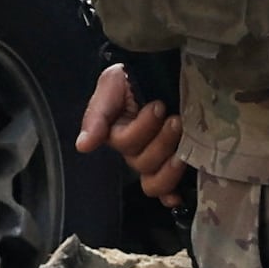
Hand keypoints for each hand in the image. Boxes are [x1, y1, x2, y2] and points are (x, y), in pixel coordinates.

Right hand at [79, 64, 183, 204]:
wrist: (164, 69)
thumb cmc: (135, 76)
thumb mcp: (111, 85)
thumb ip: (97, 115)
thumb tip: (84, 146)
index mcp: (119, 134)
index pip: (125, 144)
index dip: (142, 130)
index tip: (157, 106)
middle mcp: (136, 151)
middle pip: (142, 164)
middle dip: (161, 142)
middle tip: (175, 120)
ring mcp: (156, 160)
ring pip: (155, 180)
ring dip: (170, 167)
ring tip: (185, 145)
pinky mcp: (176, 163)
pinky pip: (168, 189)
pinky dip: (170, 195)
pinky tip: (177, 198)